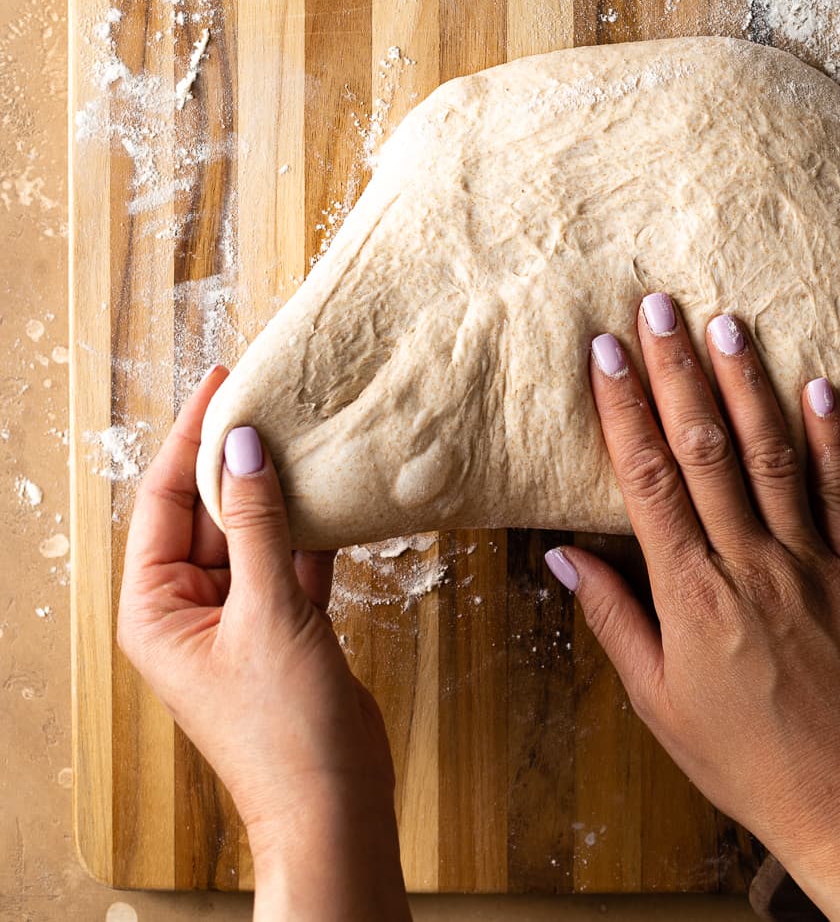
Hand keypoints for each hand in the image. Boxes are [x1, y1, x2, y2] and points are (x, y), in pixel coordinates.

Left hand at [117, 367, 409, 921]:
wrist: (334, 803)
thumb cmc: (283, 729)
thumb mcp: (267, 611)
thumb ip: (257, 525)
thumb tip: (243, 446)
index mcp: (155, 609)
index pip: (165, 502)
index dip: (192, 439)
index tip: (220, 384)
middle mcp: (188, 608)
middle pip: (208, 510)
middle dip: (239, 457)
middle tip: (269, 394)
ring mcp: (236, 616)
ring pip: (252, 530)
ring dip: (277, 487)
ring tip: (302, 426)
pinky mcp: (281, 625)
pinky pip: (287, 557)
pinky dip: (307, 525)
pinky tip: (330, 487)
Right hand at [546, 295, 839, 920]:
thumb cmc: (738, 755)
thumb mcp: (655, 698)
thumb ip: (611, 616)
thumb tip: (561, 551)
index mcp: (691, 594)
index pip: (648, 480)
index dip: (623, 410)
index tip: (604, 353)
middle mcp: (749, 564)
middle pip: (707, 450)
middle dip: (678, 372)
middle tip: (658, 306)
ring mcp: (810, 564)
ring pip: (774, 456)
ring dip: (748, 385)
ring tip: (727, 323)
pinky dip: (834, 438)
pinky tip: (820, 384)